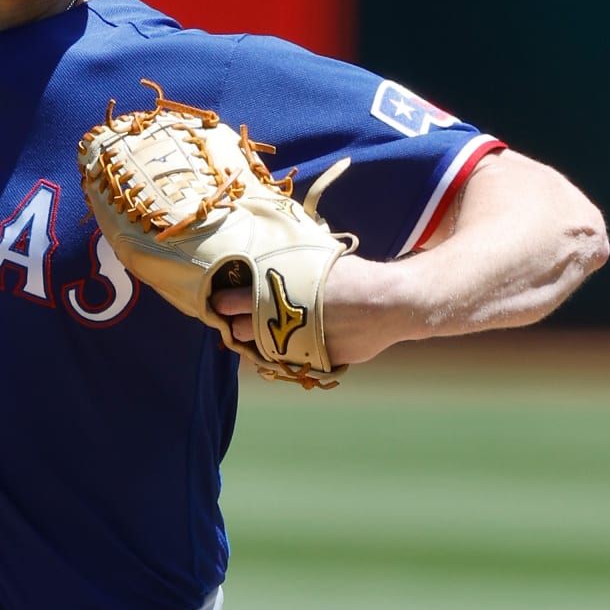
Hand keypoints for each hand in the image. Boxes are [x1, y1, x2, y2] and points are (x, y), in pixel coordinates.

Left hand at [210, 254, 410, 365]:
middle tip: (232, 316)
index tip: (219, 300)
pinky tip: (281, 341)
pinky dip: (279, 352)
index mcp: (280, 291)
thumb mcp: (316, 258)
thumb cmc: (353, 276)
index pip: (233, 301)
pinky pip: (285, 360)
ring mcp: (298, 344)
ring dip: (254, 339)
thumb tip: (266, 249)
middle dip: (234, 323)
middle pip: (240, 329)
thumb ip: (288, 261)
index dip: (223, 301)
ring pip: (260, 348)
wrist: (389, 303)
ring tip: (253, 329)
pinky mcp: (313, 361)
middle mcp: (284, 321)